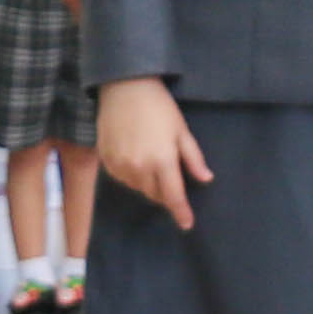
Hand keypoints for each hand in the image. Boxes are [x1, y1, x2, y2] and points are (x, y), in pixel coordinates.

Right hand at [97, 76, 211, 228]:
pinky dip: (132, 175)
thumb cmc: (159, 107)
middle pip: (155, 194)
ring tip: (152, 161)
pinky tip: (136, 158)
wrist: (124, 88)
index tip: (187, 225)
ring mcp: (120, 166)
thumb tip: (206, 179)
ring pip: (138, 188)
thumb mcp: (182, 130)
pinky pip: (122, 179)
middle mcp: (139, 168)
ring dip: (148, 183)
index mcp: (162, 161)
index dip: (181, 212)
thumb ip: (193, 158)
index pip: (173, 196)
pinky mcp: (106, 161)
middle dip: (165, 192)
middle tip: (171, 177)